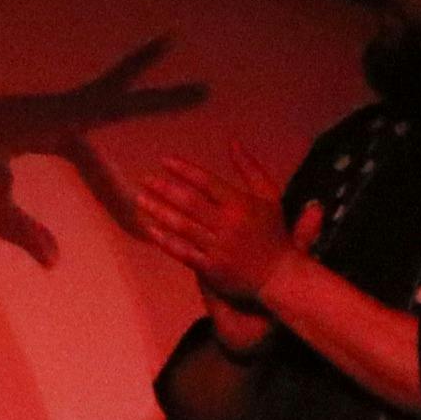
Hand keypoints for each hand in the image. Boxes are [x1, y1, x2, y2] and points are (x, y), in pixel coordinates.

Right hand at [0, 38, 212, 263]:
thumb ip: (29, 233)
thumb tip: (57, 260)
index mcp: (39, 135)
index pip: (88, 160)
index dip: (117, 197)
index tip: (146, 234)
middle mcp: (47, 114)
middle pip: (109, 106)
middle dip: (153, 100)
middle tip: (205, 92)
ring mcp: (44, 109)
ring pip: (109, 100)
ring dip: (154, 98)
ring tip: (203, 93)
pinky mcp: (40, 113)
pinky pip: (89, 108)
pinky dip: (122, 95)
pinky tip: (154, 72)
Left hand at [130, 145, 304, 309]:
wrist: (279, 276)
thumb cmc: (273, 233)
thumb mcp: (270, 196)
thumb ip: (250, 169)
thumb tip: (233, 142)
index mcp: (241, 204)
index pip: (206, 182)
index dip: (183, 170)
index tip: (164, 161)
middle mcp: (228, 224)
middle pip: (189, 203)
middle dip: (164, 190)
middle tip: (145, 180)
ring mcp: (218, 248)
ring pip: (182, 226)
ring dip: (159, 212)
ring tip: (141, 200)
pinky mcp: (211, 268)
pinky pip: (183, 252)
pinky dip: (165, 240)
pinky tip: (150, 229)